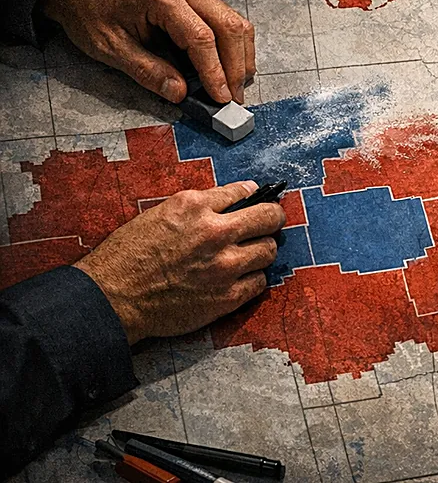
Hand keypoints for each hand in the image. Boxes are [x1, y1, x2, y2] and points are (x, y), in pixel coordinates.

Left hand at [41, 0, 254, 103]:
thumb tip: (181, 93)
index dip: (216, 71)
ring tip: (234, 84)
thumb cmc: (88, 10)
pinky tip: (226, 65)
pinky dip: (231, 44)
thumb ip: (148, 71)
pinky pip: (224, 17)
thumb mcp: (110, 47)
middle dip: (236, 66)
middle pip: (229, 26)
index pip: (202, 37)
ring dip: (240, 55)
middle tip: (234, 98)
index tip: (222, 98)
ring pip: (235, 21)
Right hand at [74, 182, 284, 344]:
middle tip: (270, 223)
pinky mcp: (227, 295)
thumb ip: (198, 206)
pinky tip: (241, 277)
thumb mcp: (158, 214)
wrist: (112, 298)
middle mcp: (214, 232)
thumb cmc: (127, 257)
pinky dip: (253, 278)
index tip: (257, 199)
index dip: (253, 196)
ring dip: (262, 250)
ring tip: (251, 253)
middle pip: (269, 218)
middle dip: (272, 218)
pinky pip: (260, 282)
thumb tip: (234, 196)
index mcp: (193, 206)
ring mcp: (224, 265)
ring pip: (269, 251)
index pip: (243, 192)